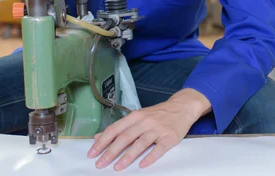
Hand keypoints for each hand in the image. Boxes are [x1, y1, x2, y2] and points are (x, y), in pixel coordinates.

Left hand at [87, 89, 210, 170]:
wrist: (182, 107)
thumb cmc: (157, 114)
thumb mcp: (137, 117)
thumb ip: (119, 127)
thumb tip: (98, 136)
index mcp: (134, 116)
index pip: (115, 129)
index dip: (102, 142)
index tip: (92, 153)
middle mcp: (144, 122)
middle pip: (125, 137)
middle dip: (111, 152)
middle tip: (100, 164)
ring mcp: (158, 129)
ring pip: (140, 143)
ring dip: (128, 156)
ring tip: (118, 167)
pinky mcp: (170, 137)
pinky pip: (159, 148)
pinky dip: (150, 157)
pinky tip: (142, 165)